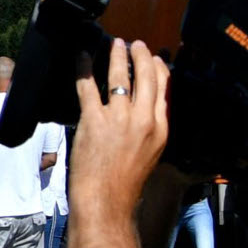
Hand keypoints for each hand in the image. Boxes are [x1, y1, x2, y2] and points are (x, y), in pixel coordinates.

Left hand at [69, 38, 170, 220]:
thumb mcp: (149, 154)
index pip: (164, 88)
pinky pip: (88, 87)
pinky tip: (82, 57)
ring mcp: (118, 119)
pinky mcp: (94, 121)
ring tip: (115, 44)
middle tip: (136, 44)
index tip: (154, 59)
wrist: (106, 202)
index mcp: (160, 128)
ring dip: (117, 56)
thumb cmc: (124, 184)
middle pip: (146, 77)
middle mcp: (143, 120)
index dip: (159, 69)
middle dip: (141, 55)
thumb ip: (148, 129)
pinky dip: (84, 69)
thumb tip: (142, 109)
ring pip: (120, 76)